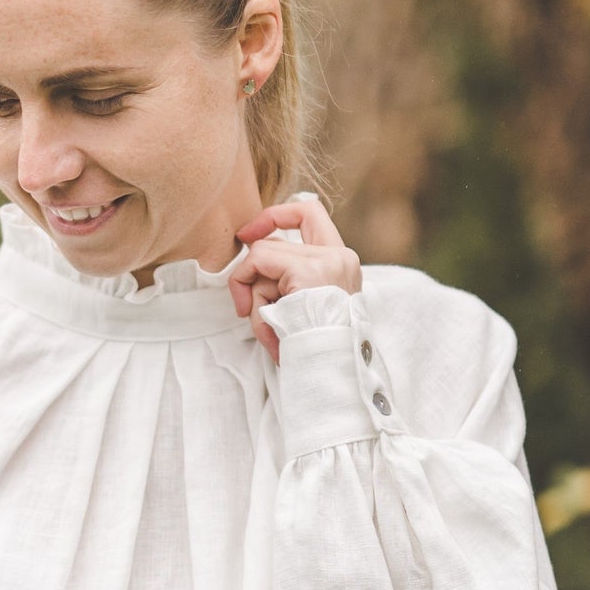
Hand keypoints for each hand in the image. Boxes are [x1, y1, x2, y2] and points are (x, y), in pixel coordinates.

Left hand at [229, 197, 360, 361]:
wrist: (331, 377)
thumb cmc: (313, 355)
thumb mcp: (300, 311)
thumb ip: (284, 282)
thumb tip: (250, 259)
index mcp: (342, 264)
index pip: (308, 212)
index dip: (274, 216)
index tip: (247, 236)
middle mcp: (341, 257)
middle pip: (273, 242)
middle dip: (253, 279)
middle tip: (248, 312)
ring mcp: (327, 262)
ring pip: (261, 255)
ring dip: (254, 297)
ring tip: (270, 330)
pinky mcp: (308, 272)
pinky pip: (257, 263)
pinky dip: (249, 293)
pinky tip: (266, 325)